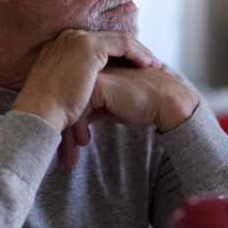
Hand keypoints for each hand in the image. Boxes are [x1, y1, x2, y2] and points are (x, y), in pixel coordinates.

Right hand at [12, 30, 159, 131]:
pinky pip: (122, 45)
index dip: (116, 54)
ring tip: (152, 64)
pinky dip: (137, 53)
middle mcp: (68, 38)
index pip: (96, 45)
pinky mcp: (89, 47)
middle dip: (130, 50)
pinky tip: (147, 64)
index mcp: (60, 47)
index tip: (131, 66)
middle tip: (147, 62)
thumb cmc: (49, 111)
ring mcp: (78, 40)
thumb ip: (75, 84)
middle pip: (108, 39)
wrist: (39, 112)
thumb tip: (85, 94)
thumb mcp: (62, 91)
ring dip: (138, 51)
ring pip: (118, 40)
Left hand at [66, 65, 198, 151]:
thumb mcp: (109, 106)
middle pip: (65, 103)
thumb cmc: (139, 106)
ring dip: (68, 135)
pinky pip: (78, 110)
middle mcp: (88, 70)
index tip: (66, 146)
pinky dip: (78, 129)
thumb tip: (70, 125)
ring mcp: (92, 75)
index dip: (66, 123)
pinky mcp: (99, 85)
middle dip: (63, 132)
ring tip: (71, 156)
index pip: (67, 99)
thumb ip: (90, 107)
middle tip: (65, 157)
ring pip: (69, 107)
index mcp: (89, 72)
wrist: (164, 102)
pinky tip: (85, 141)